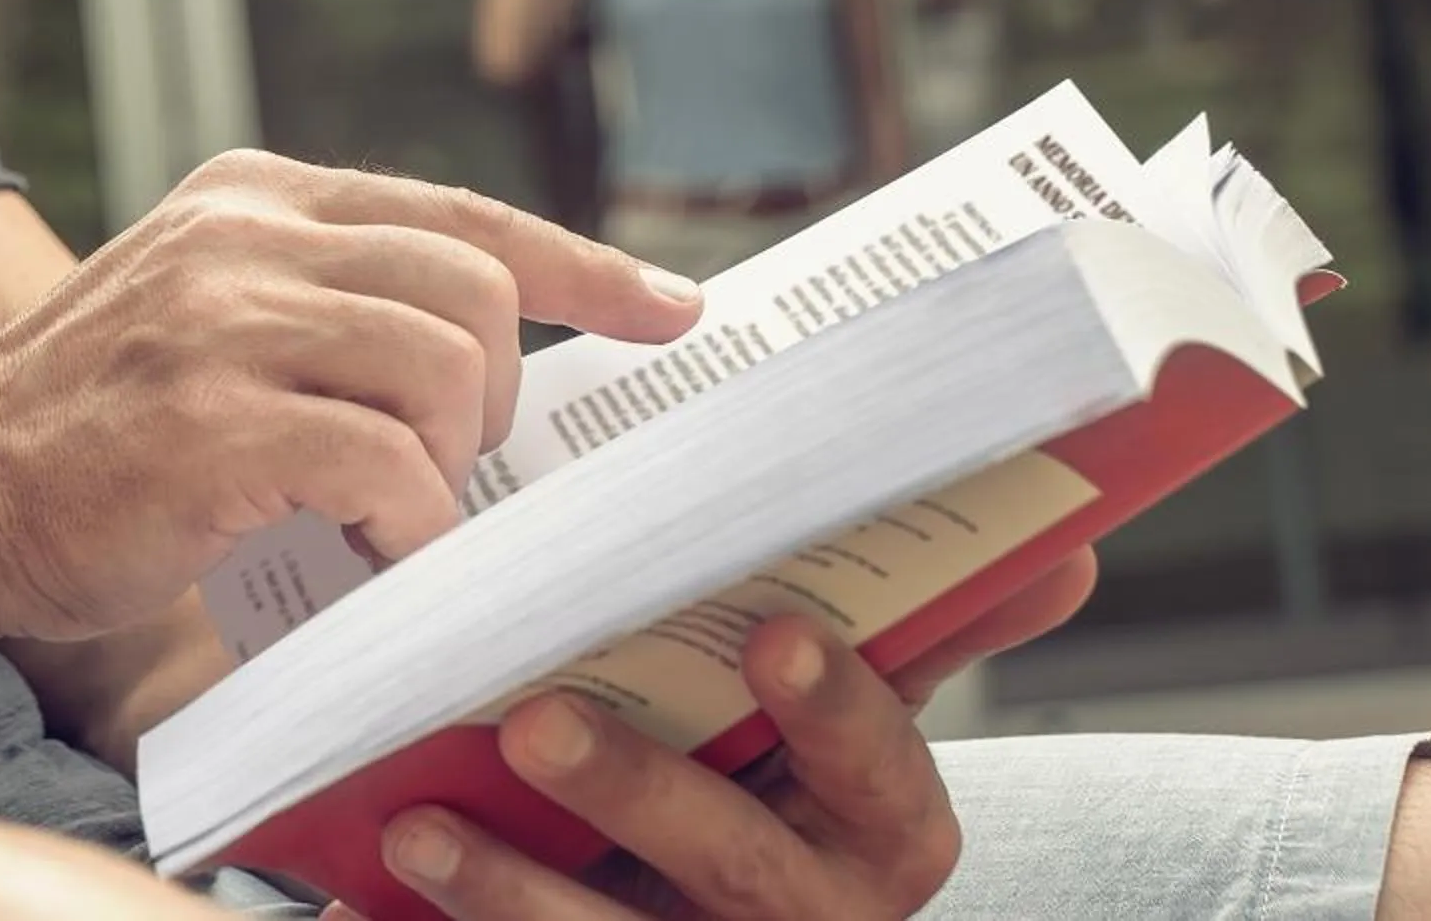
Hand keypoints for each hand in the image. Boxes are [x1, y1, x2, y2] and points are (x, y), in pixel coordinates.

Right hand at [0, 151, 705, 642]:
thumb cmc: (89, 429)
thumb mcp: (199, 303)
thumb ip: (316, 296)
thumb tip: (474, 350)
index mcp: (252, 194)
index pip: (459, 211)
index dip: (582, 266)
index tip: (670, 309)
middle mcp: (244, 234)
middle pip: (473, 284)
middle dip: (494, 394)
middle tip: (443, 463)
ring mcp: (226, 322)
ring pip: (445, 368)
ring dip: (446, 463)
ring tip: (388, 513)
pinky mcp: (215, 423)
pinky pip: (388, 468)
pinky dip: (402, 525)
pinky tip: (357, 550)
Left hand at [334, 551, 1098, 920]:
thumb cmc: (780, 802)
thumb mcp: (854, 740)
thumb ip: (925, 638)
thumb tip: (1068, 544)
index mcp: (878, 840)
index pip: (890, 788)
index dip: (844, 719)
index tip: (782, 635)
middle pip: (736, 873)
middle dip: (639, 798)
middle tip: (539, 716)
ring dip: (509, 889)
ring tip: (417, 820)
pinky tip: (362, 895)